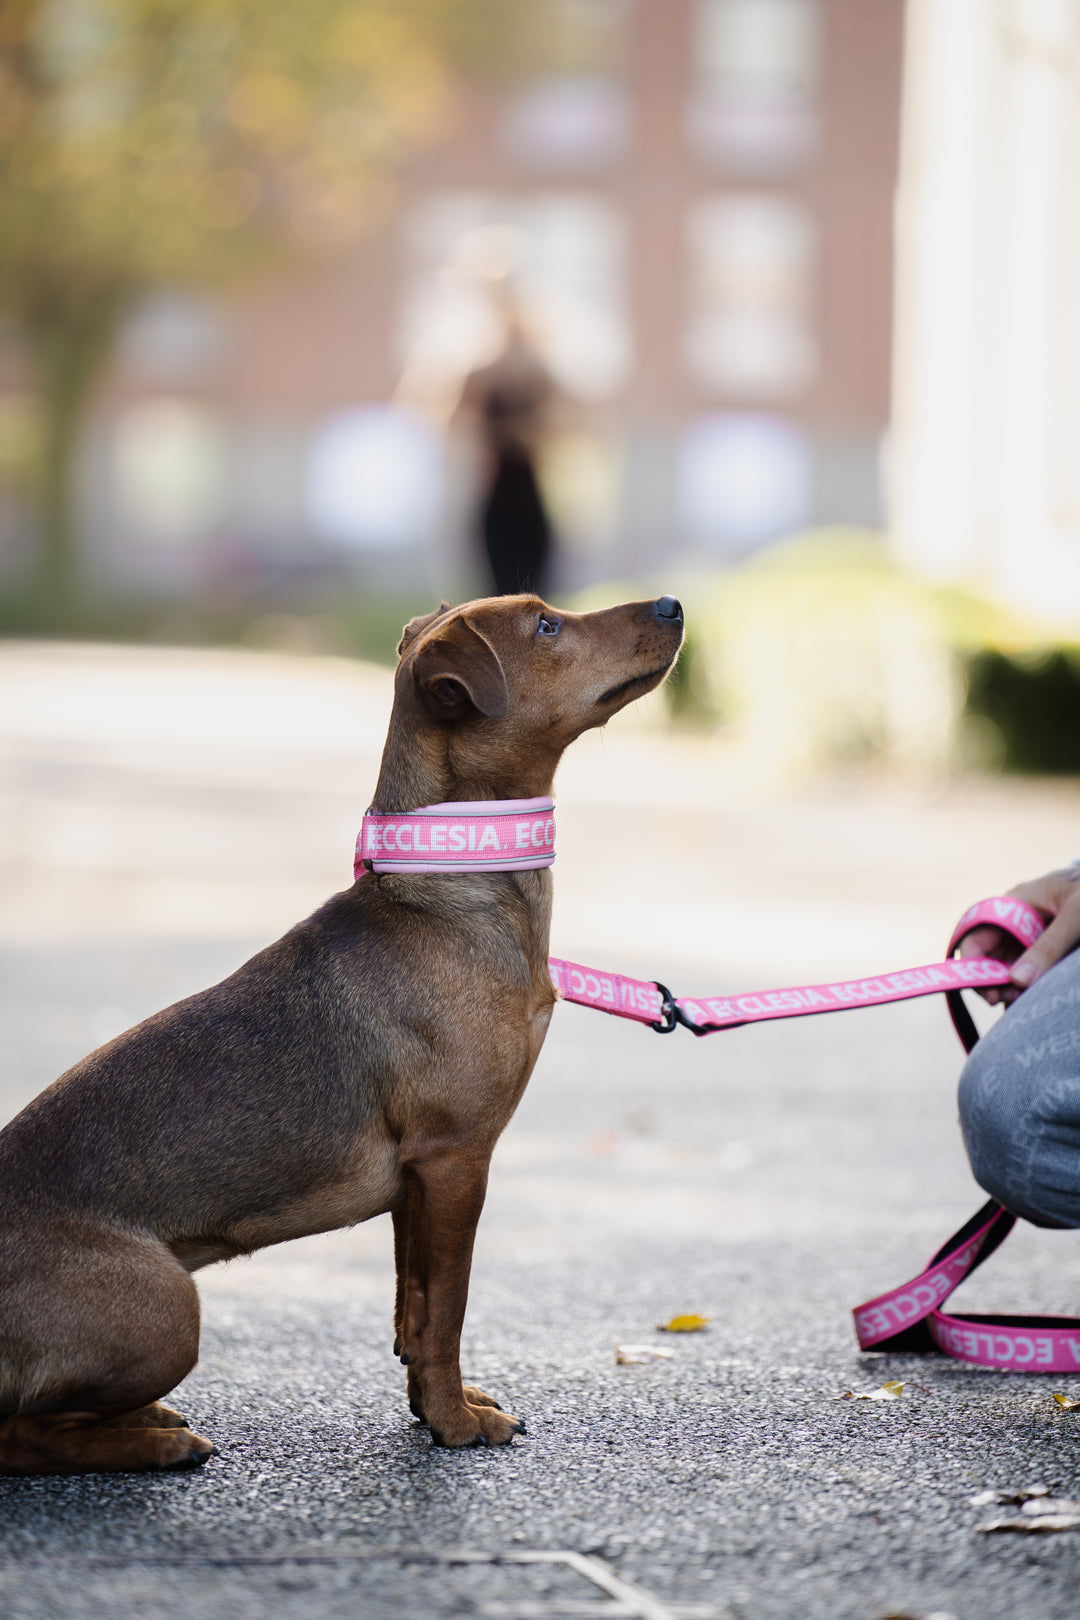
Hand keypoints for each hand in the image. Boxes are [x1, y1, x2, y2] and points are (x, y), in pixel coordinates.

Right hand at [958, 866, 1079, 1003]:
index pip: (977, 934)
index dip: (974, 963)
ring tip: (1022, 1002)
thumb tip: (1018, 980)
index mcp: (1014, 903)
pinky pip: (1030, 970)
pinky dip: (1028, 987)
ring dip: (1011, 987)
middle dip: (993, 980)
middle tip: (1007, 1000)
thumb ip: (1048, 946)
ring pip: (1008, 966)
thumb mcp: (1075, 917)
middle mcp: (1017, 920)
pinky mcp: (1049, 949)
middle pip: (989, 955)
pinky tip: (1032, 1000)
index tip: (989, 990)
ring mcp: (1032, 935)